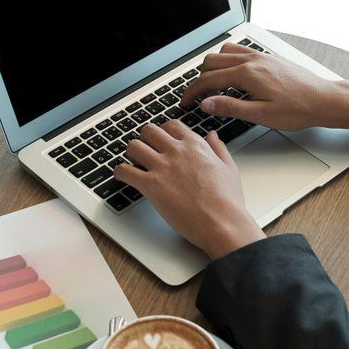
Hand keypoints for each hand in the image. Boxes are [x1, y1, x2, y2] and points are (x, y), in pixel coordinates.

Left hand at [113, 121, 265, 259]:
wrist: (222, 223)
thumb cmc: (227, 201)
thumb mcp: (229, 167)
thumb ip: (218, 148)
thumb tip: (212, 136)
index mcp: (195, 145)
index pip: (171, 125)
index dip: (163, 132)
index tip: (161, 141)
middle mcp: (177, 151)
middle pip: (149, 131)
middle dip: (145, 139)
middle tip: (145, 151)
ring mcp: (162, 167)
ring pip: (134, 146)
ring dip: (131, 153)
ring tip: (133, 163)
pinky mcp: (151, 185)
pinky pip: (124, 171)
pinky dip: (120, 173)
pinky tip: (123, 177)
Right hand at [181, 42, 348, 136]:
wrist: (324, 100)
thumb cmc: (298, 109)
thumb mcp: (261, 115)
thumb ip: (230, 107)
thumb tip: (206, 103)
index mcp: (247, 74)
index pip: (208, 80)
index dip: (192, 92)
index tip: (185, 102)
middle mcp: (252, 60)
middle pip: (211, 61)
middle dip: (199, 79)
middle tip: (197, 97)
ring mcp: (261, 56)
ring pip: (224, 52)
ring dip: (213, 67)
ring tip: (213, 86)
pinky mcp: (268, 57)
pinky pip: (240, 51)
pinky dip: (228, 60)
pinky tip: (233, 76)